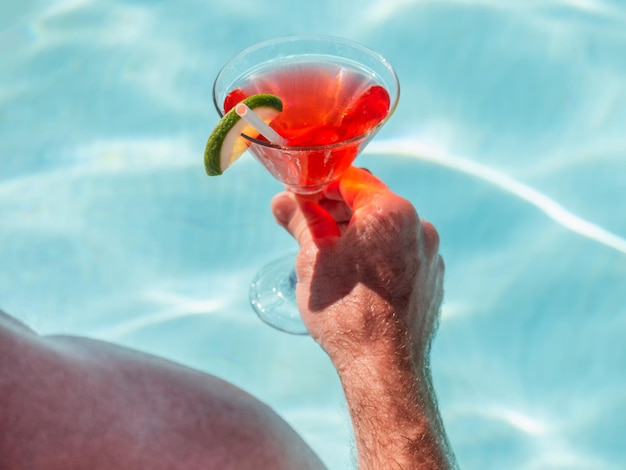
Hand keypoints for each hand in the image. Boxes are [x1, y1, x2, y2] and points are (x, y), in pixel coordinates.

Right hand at [271, 167, 443, 372]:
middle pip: (370, 204)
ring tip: (327, 256)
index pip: (351, 179)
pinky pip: (400, 254)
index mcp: (391, 211)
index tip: (300, 200)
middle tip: (306, 227)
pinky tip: (355, 278)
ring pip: (386, 231)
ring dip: (356, 235)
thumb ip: (300, 220)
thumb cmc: (346, 310)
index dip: (321, 186)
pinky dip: (376, 256)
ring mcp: (429, 254)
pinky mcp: (431, 279)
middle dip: (336, 212)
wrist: (384, 366)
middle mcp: (419, 226)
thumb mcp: (313, 258)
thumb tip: (283, 201)